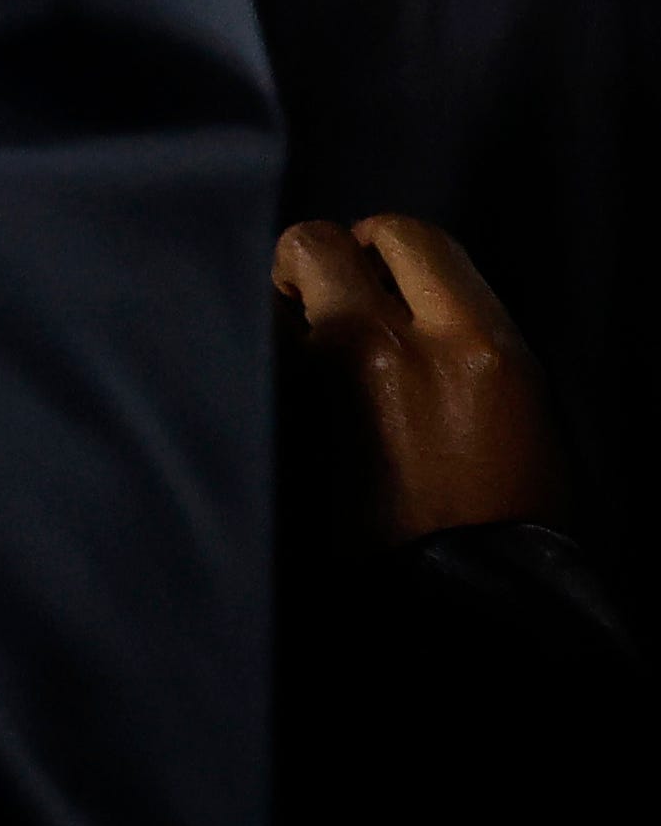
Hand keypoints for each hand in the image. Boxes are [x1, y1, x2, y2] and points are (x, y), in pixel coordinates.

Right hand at [276, 215, 567, 543]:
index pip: (318, 245)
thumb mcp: (311, 440)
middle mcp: (446, 336)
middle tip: (345, 291)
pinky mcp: (535, 374)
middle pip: (403, 231)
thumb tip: (296, 311)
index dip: (294, 260)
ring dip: (413, 277)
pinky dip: (451, 312)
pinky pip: (484, 306)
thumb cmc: (379, 536)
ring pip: (454, 261)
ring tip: (392, 327)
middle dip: (365, 248)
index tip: (291, 293)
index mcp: (369, 353)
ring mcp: (502, 351)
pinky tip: (433, 361)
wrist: (483, 594)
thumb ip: (304, 359)